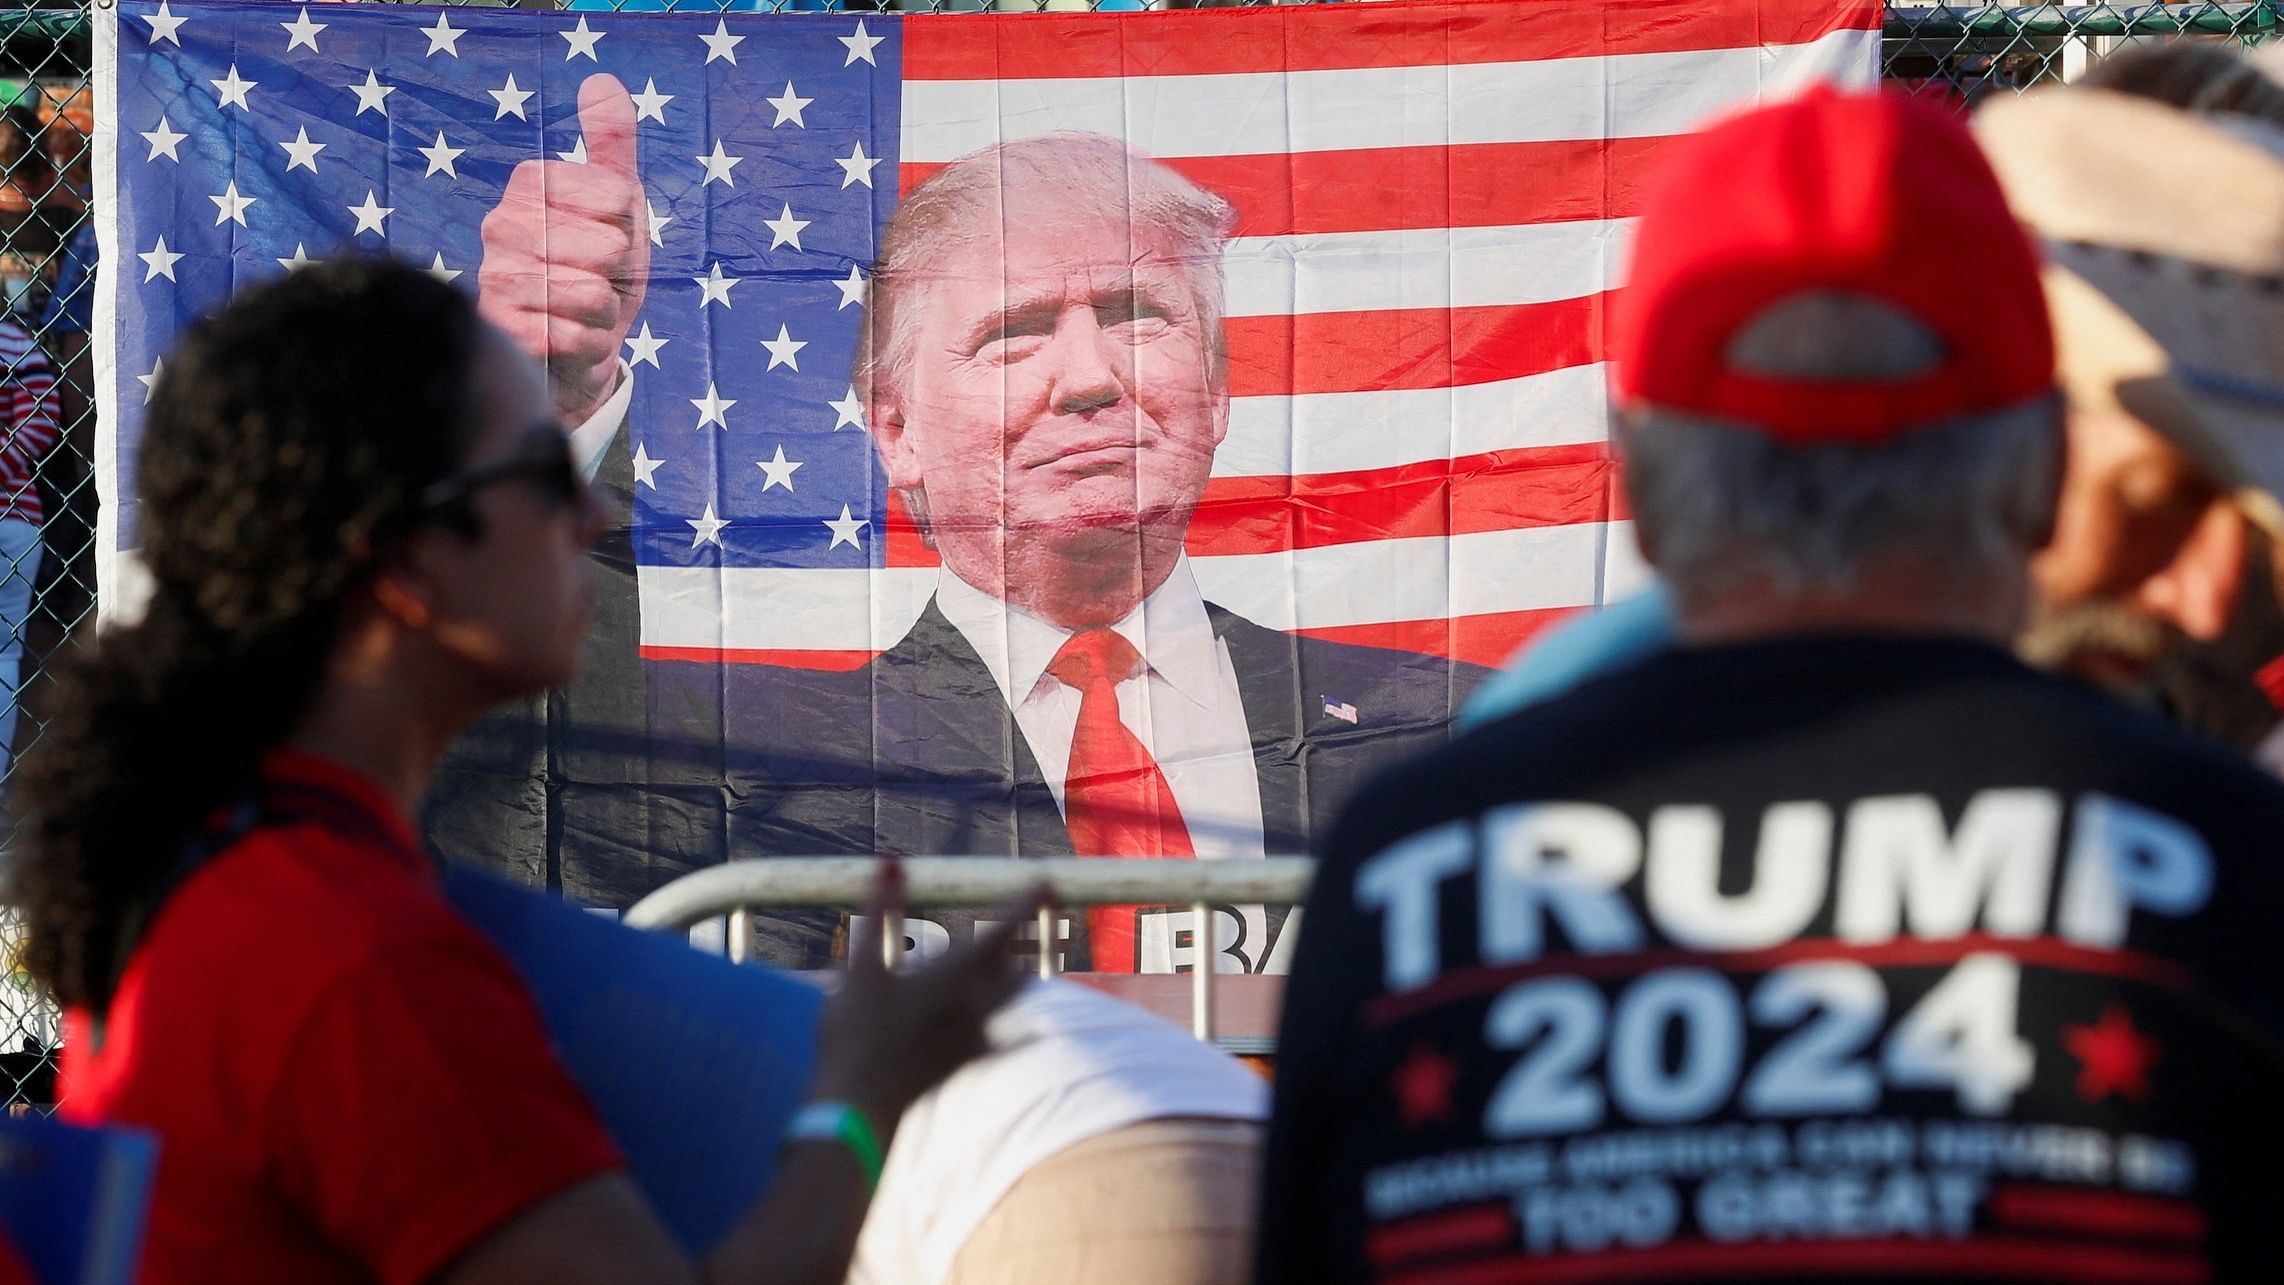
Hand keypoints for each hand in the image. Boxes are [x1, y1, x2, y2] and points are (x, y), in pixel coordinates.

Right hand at [478, 73, 649, 427]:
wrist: (580, 348)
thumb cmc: (600, 271)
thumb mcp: (619, 205)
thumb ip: (611, 144)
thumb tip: (601, 80)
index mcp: (529, 185)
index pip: (615, 196)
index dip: (628, 224)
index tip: (608, 236)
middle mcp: (499, 225)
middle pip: (606, 246)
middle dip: (618, 274)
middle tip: (596, 281)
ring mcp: (495, 278)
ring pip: (591, 293)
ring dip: (604, 313)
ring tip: (584, 312)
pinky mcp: (501, 331)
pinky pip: (576, 336)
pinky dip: (591, 345)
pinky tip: (572, 341)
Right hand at [807, 863, 1047, 1139]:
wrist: (858, 1109)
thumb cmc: (856, 1033)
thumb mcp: (861, 966)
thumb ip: (880, 910)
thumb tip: (891, 860)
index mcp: (951, 975)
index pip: (1002, 930)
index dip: (1026, 904)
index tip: (1048, 880)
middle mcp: (971, 1006)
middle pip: (1019, 967)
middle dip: (1035, 940)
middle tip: (1048, 918)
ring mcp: (971, 1039)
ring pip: (1011, 1003)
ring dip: (1022, 978)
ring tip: (1030, 964)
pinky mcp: (961, 1065)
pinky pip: (998, 1041)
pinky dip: (1011, 1029)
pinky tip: (1017, 1035)